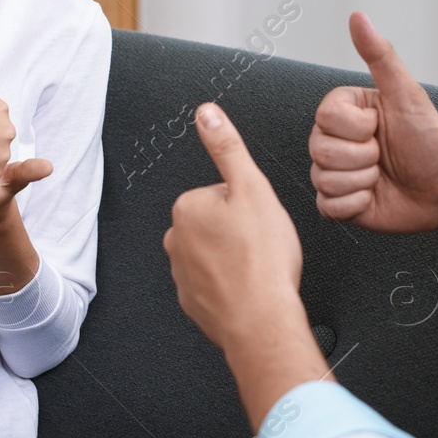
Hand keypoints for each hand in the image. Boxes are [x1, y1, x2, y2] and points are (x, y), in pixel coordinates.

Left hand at [165, 103, 306, 353]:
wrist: (261, 323)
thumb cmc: (262, 261)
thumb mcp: (252, 188)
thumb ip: (227, 147)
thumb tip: (207, 114)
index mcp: (187, 208)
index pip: (221, 192)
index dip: (248, 205)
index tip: (259, 222)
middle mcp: (176, 240)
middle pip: (217, 222)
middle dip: (239, 231)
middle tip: (261, 245)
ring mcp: (181, 274)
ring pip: (217, 253)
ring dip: (236, 258)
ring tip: (257, 268)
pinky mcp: (192, 302)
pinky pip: (215, 283)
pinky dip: (232, 285)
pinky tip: (250, 288)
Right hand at [309, 12, 437, 231]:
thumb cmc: (430, 139)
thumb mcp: (407, 94)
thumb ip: (380, 56)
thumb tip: (359, 17)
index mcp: (343, 113)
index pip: (325, 118)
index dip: (358, 128)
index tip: (381, 126)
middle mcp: (333, 141)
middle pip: (321, 151)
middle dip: (364, 157)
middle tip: (385, 154)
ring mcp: (334, 173)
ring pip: (325, 179)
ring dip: (364, 181)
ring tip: (382, 175)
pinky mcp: (338, 204)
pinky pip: (329, 207)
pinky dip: (357, 205)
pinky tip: (375, 196)